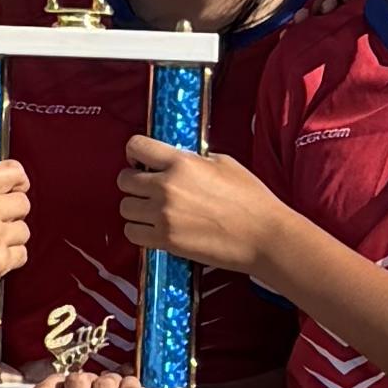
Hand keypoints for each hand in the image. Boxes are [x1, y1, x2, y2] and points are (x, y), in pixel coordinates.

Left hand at [117, 134, 279, 282]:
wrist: (263, 236)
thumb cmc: (251, 200)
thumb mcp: (223, 163)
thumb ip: (192, 160)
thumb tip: (175, 160)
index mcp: (181, 163)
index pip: (136, 146)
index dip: (135, 152)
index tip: (140, 160)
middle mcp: (166, 187)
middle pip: (124, 180)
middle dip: (133, 182)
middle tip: (147, 188)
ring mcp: (163, 216)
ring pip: (125, 208)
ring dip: (135, 208)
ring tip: (152, 210)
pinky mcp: (166, 241)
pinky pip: (132, 233)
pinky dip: (139, 230)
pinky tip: (154, 228)